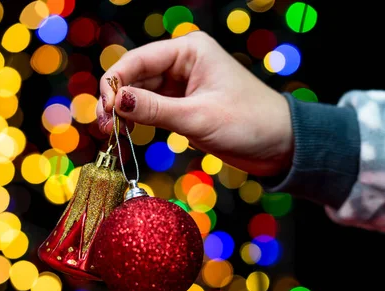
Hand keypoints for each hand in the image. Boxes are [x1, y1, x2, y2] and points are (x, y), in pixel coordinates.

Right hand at [97, 31, 293, 176]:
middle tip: (104, 127)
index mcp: (190, 50)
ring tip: (113, 133)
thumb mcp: (198, 117)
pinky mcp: (185, 105)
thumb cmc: (249, 123)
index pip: (138, 60)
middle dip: (117, 99)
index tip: (104, 110)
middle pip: (136, 76)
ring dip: (126, 111)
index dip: (116, 83)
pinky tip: (129, 132)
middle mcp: (183, 62)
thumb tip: (116, 101)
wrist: (280, 145)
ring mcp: (183, 84)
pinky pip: (154, 108)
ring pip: (142, 94)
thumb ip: (155, 110)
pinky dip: (140, 120)